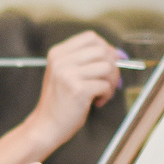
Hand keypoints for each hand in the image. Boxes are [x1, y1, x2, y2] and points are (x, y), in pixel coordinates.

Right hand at [25, 32, 124, 147]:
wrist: (46, 126)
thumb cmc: (60, 102)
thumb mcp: (65, 73)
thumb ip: (85, 61)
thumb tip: (118, 54)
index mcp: (57, 53)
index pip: (91, 37)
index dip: (107, 47)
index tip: (115, 60)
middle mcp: (61, 61)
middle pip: (102, 51)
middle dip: (113, 66)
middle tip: (110, 82)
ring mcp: (68, 74)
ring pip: (107, 67)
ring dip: (111, 82)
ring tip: (102, 93)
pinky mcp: (77, 90)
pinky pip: (105, 86)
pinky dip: (107, 95)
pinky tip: (97, 102)